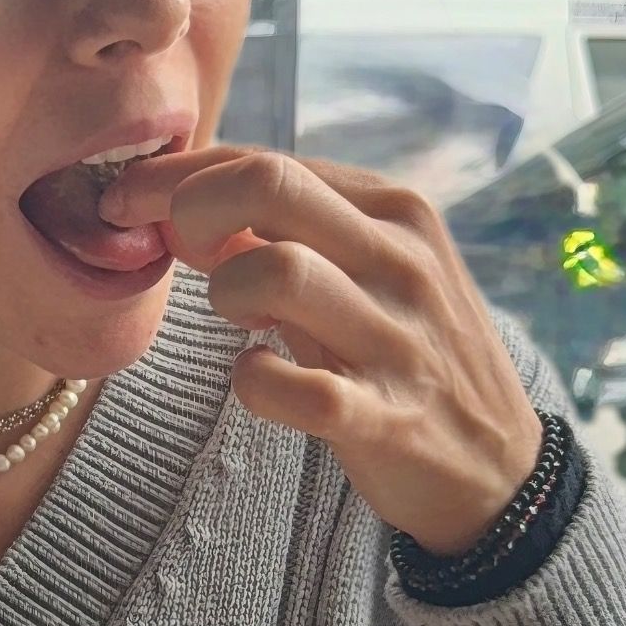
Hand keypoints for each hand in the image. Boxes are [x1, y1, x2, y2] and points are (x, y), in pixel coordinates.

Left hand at [99, 145, 542, 553]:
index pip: (269, 159)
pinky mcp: (386, 415)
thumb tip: (192, 200)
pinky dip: (253, 382)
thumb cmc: (409, 354)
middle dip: (192, 207)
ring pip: (275, 272)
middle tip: (176, 251)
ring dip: (226, 294)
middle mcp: (402, 261)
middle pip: (269, 185)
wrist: (497, 466)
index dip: (180, 173)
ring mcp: (397, 338)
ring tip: (239, 322)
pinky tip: (258, 379)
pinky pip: (292, 387)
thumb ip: (295, 234)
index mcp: (396, 212)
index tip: (128, 197)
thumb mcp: (370, 274)